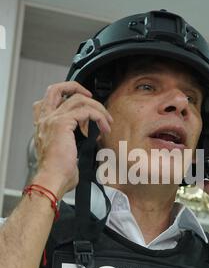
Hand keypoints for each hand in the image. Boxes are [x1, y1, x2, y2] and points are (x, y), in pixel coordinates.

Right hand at [32, 81, 112, 197]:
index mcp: (43, 126)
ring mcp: (52, 119)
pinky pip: (86, 111)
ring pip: (77, 99)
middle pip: (56, 89)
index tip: (82, 102)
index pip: (48, 100)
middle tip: (91, 97)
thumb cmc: (58, 173)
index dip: (65, 94)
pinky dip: (99, 117)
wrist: (52, 179)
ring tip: (106, 120)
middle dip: (76, 87)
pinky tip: (104, 127)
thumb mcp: (64, 153)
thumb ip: (71, 143)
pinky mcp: (62, 123)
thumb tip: (86, 144)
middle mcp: (45, 120)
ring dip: (97, 108)